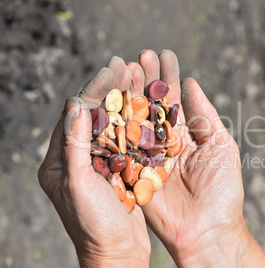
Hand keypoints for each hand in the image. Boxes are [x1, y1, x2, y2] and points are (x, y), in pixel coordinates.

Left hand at [38, 57, 149, 267]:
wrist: (117, 254)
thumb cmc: (94, 226)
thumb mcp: (78, 185)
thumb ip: (75, 145)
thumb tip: (75, 104)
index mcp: (59, 162)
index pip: (74, 116)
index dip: (93, 90)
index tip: (110, 69)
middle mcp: (77, 159)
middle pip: (93, 116)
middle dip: (108, 89)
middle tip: (123, 63)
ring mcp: (100, 163)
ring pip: (111, 125)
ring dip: (123, 101)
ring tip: (136, 75)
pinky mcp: (119, 170)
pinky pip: (127, 140)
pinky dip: (136, 122)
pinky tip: (148, 105)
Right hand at [135, 50, 264, 266]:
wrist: (208, 230)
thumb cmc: (223, 190)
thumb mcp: (221, 145)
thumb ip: (204, 114)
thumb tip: (192, 82)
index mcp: (185, 134)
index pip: (173, 100)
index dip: (168, 77)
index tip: (163, 55)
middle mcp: (163, 142)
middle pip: (151, 106)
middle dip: (146, 80)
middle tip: (140, 55)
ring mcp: (146, 156)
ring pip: (134, 120)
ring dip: (129, 94)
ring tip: (124, 68)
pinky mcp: (132, 172)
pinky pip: (122, 146)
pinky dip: (115, 123)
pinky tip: (110, 100)